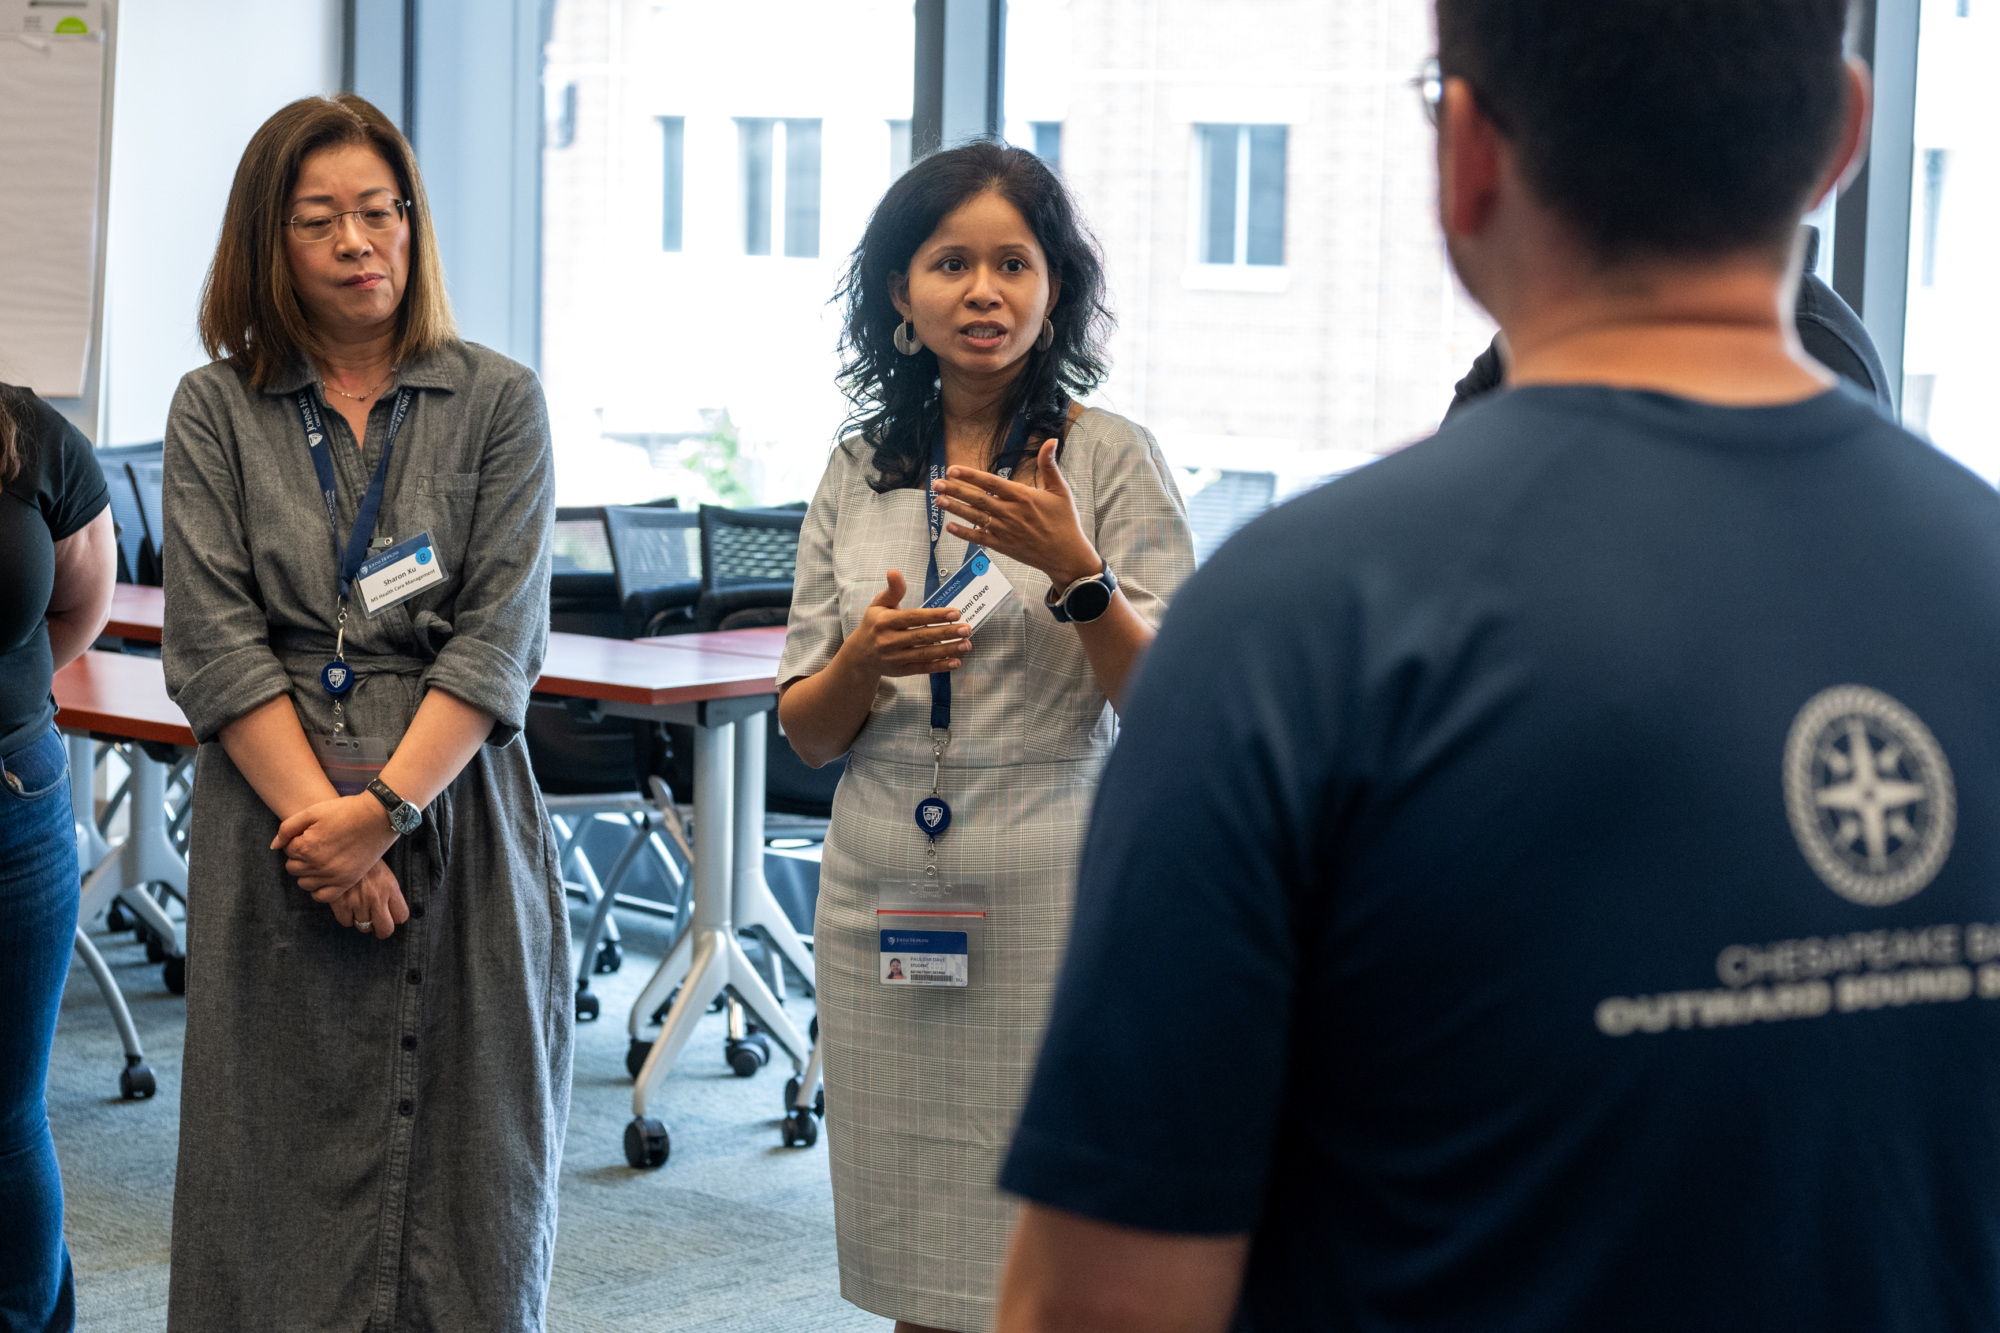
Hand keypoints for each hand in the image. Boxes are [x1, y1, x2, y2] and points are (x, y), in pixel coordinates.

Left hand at [274, 793, 399, 893]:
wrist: (377, 816)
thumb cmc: (344, 810)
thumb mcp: (312, 811)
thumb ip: (288, 828)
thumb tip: (275, 846)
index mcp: (305, 847)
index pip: (287, 851)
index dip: (297, 841)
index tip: (311, 834)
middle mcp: (316, 865)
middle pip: (293, 868)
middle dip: (300, 857)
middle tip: (317, 845)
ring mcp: (332, 876)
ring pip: (304, 883)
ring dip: (308, 873)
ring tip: (321, 859)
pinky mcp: (346, 881)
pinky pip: (323, 896)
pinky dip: (319, 890)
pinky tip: (325, 876)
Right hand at [325, 859, 409, 938]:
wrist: (342, 847)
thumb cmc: (365, 860)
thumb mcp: (385, 873)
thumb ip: (390, 893)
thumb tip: (393, 914)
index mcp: (391, 888)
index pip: (402, 917)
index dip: (396, 917)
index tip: (390, 914)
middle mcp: (376, 898)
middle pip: (385, 930)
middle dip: (381, 929)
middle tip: (376, 923)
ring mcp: (358, 902)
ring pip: (363, 927)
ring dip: (361, 920)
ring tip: (359, 907)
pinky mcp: (340, 903)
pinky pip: (346, 922)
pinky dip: (346, 916)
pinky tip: (346, 905)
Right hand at [837, 571, 972, 679]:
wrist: (860, 656)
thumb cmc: (873, 625)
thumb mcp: (878, 605)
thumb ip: (893, 590)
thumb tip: (894, 571)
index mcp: (885, 621)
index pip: (913, 617)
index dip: (935, 615)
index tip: (955, 613)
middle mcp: (889, 641)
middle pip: (922, 636)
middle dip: (946, 633)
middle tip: (966, 629)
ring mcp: (895, 658)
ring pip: (925, 654)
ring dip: (947, 650)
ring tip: (966, 644)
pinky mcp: (901, 671)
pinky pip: (923, 668)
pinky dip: (940, 666)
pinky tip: (956, 661)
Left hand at [932, 439, 1101, 589]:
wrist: (1066, 555)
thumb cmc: (1064, 521)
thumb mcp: (1060, 490)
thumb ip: (1049, 465)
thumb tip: (1051, 441)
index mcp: (1022, 496)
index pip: (991, 483)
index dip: (970, 476)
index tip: (953, 470)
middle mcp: (1010, 513)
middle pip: (977, 499)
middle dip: (955, 490)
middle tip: (937, 484)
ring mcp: (1005, 531)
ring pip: (975, 517)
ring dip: (955, 509)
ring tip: (938, 500)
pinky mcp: (1003, 546)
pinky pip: (979, 538)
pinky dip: (964, 533)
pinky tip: (949, 527)